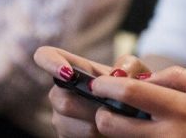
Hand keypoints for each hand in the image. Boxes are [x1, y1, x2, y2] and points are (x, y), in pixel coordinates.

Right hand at [33, 47, 151, 136]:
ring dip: (91, 124)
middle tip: (109, 109)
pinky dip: (93, 137)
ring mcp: (61, 116)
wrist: (140, 115)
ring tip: (113, 122)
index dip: (49, 62)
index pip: (46, 56)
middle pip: (58, 98)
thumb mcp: (136, 71)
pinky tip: (107, 134)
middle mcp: (62, 91)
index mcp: (76, 68)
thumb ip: (129, 65)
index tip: (69, 74)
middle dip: (85, 105)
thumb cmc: (134, 88)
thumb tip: (119, 74)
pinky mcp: (66, 135)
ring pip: (64, 122)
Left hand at [90, 66, 185, 137]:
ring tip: (123, 121)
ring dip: (114, 131)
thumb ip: (178, 76)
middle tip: (104, 106)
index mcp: (183, 110)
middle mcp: (169, 137)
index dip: (107, 85)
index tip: (98, 82)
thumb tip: (145, 78)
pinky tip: (140, 133)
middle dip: (101, 114)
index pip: (131, 93)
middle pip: (112, 126)